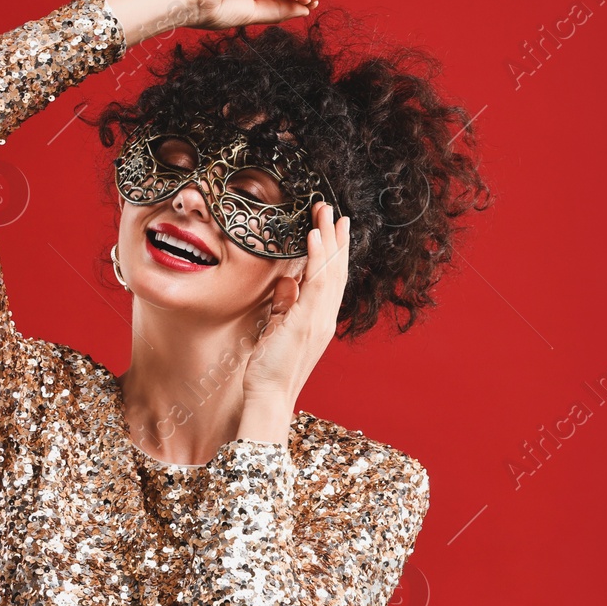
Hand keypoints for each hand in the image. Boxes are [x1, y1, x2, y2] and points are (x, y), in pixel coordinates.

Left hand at [239, 203, 350, 411]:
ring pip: (329, 271)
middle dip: (336, 237)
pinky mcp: (307, 322)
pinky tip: (314, 238)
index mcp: (320, 318)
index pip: (332, 278)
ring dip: (328, 239)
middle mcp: (326, 317)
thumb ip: (285, 305)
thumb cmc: (270, 368)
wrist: (270, 395)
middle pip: (336, 270)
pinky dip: (316, 258)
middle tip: (333, 209)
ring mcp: (319, 319)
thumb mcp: (278, 329)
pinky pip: (315, 284)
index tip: (334, 227)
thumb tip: (287, 282)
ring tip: (325, 213)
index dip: (335, 251)